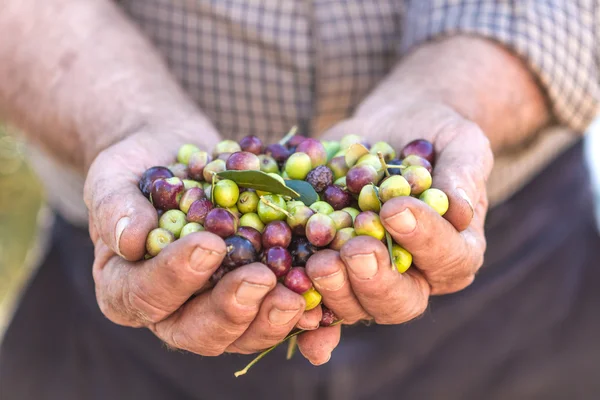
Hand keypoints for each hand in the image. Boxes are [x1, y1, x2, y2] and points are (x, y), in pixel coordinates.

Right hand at [84, 128, 339, 361]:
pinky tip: (319, 303)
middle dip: (231, 309)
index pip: (146, 295)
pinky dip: (298, 314)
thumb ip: (115, 207)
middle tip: (261, 279)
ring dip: (270, 319)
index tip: (208, 245)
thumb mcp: (114, 176)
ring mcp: (213, 306)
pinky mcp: (251, 295)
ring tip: (296, 295)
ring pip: (241, 334)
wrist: (176, 155)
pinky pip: (273, 314)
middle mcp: (171, 309)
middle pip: (197, 331)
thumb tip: (130, 242)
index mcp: (127, 287)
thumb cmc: (137, 166)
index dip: (176, 277)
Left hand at [308, 102, 492, 324]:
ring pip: (354, 305)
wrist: (389, 130)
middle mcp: (414, 277)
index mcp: (454, 251)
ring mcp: (368, 278)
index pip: (448, 258)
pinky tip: (284, 301)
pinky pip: (317, 301)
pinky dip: (302, 309)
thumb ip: (463, 173)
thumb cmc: (434, 135)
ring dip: (334, 290)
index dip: (424, 240)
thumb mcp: (460, 143)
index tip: (395, 209)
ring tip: (318, 262)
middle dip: (374, 279)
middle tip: (354, 250)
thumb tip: (460, 209)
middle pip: (399, 301)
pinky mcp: (333, 270)